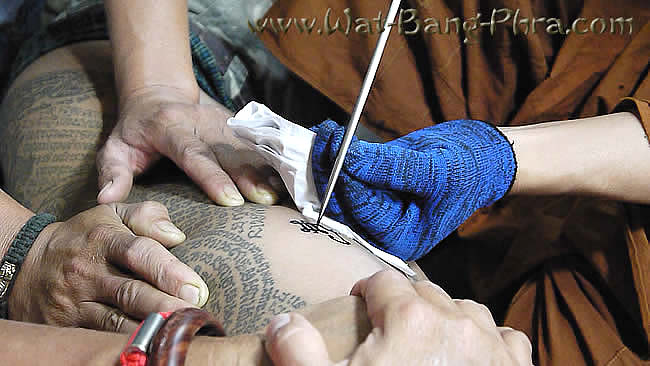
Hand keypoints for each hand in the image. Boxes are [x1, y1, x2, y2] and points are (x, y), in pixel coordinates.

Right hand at [8, 201, 208, 332]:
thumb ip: (147, 216)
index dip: (168, 271)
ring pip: (116, 320)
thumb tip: (176, 234)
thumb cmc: (85, 236)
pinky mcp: (65, 325)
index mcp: (105, 239)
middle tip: (193, 313)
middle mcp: (89, 271)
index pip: (139, 253)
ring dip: (149, 327)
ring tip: (177, 332)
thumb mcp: (112, 214)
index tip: (196, 287)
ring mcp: (74, 301)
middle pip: (131, 292)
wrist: (26, 262)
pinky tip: (149, 343)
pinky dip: (125, 340)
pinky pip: (99, 336)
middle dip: (165, 305)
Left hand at [96, 86, 280, 205]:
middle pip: (229, 150)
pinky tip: (293, 179)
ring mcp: (224, 122)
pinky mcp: (238, 125)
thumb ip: (112, 172)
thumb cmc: (136, 130)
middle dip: (250, 175)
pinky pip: (260, 144)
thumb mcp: (115, 147)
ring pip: (250, 146)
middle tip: (266, 200)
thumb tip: (106, 200)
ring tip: (285, 193)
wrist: (161, 95)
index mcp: (171, 128)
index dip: (213, 176)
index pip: (194, 154)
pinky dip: (277, 160)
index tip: (230, 200)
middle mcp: (202, 123)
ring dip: (269, 168)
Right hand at [266, 270, 532, 365]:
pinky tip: (475, 355)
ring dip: (446, 315)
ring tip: (428, 337)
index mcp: (409, 317)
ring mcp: (491, 344)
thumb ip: (299, 354)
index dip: (366, 289)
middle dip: (403, 301)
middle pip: (424, 290)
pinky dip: (489, 340)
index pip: (382, 280)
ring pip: (466, 309)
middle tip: (387, 327)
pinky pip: (506, 337)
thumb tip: (281, 323)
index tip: (358, 303)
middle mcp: (455, 319)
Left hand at [311, 119, 516, 259]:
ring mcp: (377, 211)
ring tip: (326, 131)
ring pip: (341, 190)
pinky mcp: (375, 191)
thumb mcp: (434, 169)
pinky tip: (332, 136)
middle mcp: (384, 231)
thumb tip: (347, 157)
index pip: (362, 209)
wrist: (485, 158)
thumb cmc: (469, 169)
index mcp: (401, 238)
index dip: (345, 178)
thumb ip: (390, 167)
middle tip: (324, 134)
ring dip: (329, 160)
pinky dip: (340, 157)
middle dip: (330, 169)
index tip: (334, 145)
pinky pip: (351, 176)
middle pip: (344, 203)